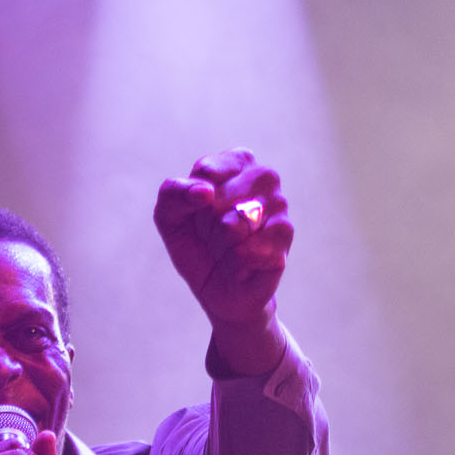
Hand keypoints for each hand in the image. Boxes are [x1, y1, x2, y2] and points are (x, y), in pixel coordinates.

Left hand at [153, 150, 292, 355]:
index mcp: (237, 163)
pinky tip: (241, 264)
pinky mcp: (284, 239)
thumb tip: (206, 192)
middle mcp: (264, 177)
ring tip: (228, 248)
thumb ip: (173, 193)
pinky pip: (246, 251)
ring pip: (234, 224)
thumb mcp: (170, 217)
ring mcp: (280, 206)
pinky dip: (233, 264)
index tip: (198, 213)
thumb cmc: (197, 245)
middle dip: (206, 224)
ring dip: (220, 244)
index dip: (192, 200)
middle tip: (214, 235)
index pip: (205, 171)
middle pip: (219, 198)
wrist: (217, 290)